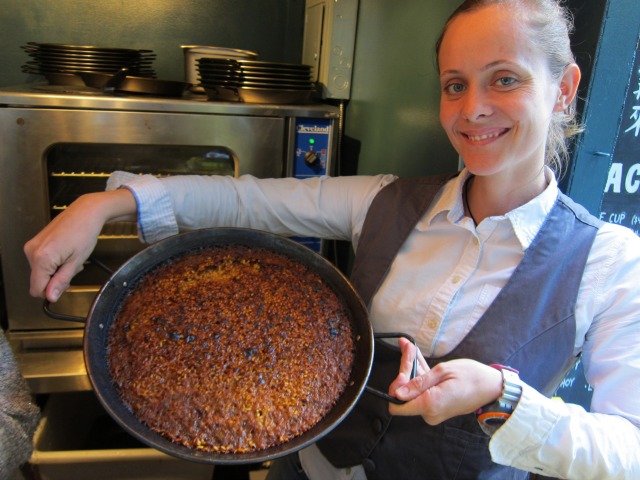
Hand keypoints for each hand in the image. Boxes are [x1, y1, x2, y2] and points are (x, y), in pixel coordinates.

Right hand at [24, 189, 136, 301]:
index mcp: (41, 258)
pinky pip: (41, 262)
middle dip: (56, 279)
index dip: (51, 292)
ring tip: (70, 258)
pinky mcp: (35, 243)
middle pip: (39, 281)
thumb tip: (51, 297)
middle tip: (72, 267)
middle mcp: (32, 252)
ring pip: (41, 272)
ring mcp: (32, 246)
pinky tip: (65, 253)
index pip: (37, 289)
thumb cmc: (84, 232)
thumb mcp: (76, 262)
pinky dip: (54, 262)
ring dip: (56, 270)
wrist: (85, 212)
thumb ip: (61, 281)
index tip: (65, 284)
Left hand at [388, 337, 502, 424]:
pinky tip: (417, 356)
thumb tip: (397, 393)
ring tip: (411, 346)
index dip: (395, 387)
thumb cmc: (472, 377)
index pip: (397, 406)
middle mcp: (430, 412)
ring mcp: (433, 410)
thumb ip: (418, 382)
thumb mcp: (443, 372)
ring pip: (413, 389)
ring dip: (411, 368)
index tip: (403, 370)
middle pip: (405, 393)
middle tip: (408, 346)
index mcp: (430, 405)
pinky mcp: (436, 406)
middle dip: (405, 368)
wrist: (492, 386)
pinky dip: (420, 375)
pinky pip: (422, 391)